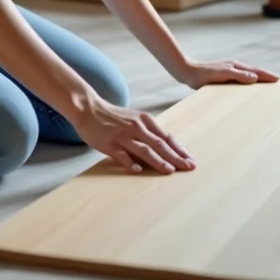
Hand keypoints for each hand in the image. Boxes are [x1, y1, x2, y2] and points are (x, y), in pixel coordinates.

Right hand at [71, 95, 195, 174]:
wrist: (88, 108)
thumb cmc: (113, 116)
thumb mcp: (135, 119)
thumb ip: (149, 131)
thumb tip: (166, 147)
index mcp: (145, 120)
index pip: (166, 137)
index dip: (179, 150)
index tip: (190, 160)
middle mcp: (136, 127)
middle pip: (159, 144)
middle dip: (175, 157)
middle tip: (188, 167)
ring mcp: (123, 135)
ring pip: (144, 150)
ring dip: (158, 161)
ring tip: (169, 171)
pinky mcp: (109, 143)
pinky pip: (122, 155)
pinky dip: (130, 162)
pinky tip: (138, 170)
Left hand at [174, 59, 279, 89]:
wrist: (186, 72)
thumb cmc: (201, 75)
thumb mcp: (220, 75)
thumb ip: (237, 75)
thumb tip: (255, 77)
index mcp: (236, 67)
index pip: (256, 71)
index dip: (268, 76)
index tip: (279, 80)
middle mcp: (234, 68)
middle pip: (254, 73)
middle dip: (266, 77)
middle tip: (278, 84)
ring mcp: (229, 73)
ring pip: (248, 77)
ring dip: (258, 81)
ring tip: (267, 89)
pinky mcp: (224, 78)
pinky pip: (241, 82)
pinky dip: (248, 85)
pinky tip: (247, 92)